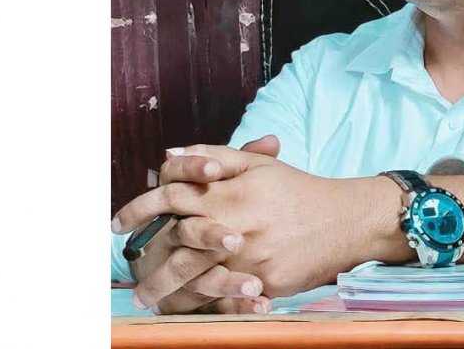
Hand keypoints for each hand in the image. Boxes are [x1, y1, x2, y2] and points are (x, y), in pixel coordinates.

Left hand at [113, 138, 405, 298]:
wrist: (347, 219)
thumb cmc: (298, 190)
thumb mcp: (258, 166)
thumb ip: (213, 156)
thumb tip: (169, 155)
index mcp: (228, 192)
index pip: (170, 197)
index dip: (137, 209)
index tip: (117, 225)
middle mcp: (235, 224)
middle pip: (176, 246)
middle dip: (148, 265)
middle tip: (131, 277)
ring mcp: (250, 257)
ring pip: (197, 277)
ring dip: (168, 291)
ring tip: (150, 302)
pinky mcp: (266, 281)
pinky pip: (228, 296)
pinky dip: (206, 304)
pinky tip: (189, 309)